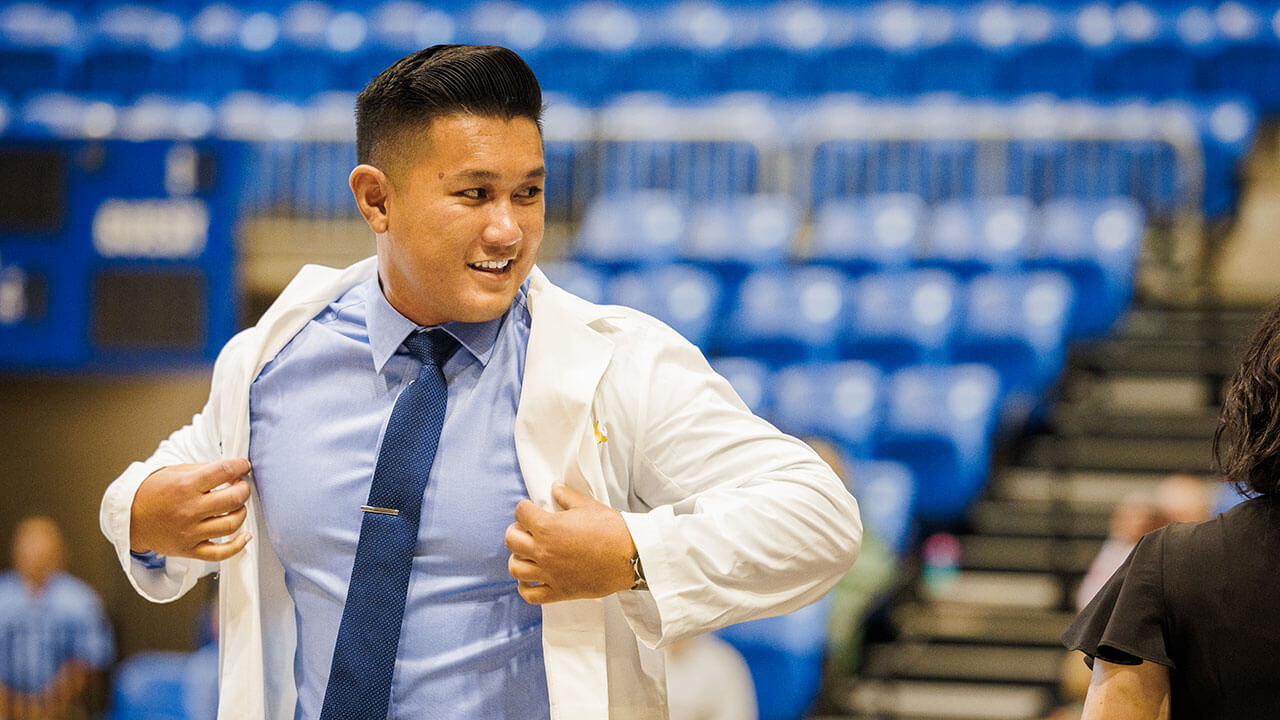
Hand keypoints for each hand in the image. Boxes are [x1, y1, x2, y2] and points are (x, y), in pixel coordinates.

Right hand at [129, 459, 252, 561]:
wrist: (129, 518)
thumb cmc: (152, 492)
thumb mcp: (175, 472)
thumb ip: (204, 470)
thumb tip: (232, 469)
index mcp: (186, 486)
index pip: (224, 471)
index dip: (240, 465)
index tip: (243, 465)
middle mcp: (189, 509)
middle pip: (233, 499)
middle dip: (244, 490)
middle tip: (241, 486)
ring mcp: (190, 532)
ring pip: (231, 525)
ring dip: (241, 513)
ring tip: (237, 507)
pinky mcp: (189, 549)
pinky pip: (220, 553)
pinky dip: (238, 546)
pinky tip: (245, 536)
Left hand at [505, 484, 637, 603]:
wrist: (631, 556)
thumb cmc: (613, 530)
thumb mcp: (588, 506)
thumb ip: (566, 496)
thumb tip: (555, 488)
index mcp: (549, 527)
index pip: (520, 513)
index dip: (525, 508)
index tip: (530, 509)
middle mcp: (544, 551)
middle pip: (511, 540)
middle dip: (515, 531)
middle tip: (525, 530)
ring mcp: (550, 573)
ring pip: (516, 568)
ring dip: (517, 558)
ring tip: (527, 554)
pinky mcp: (559, 591)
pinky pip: (531, 595)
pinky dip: (525, 588)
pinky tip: (530, 579)